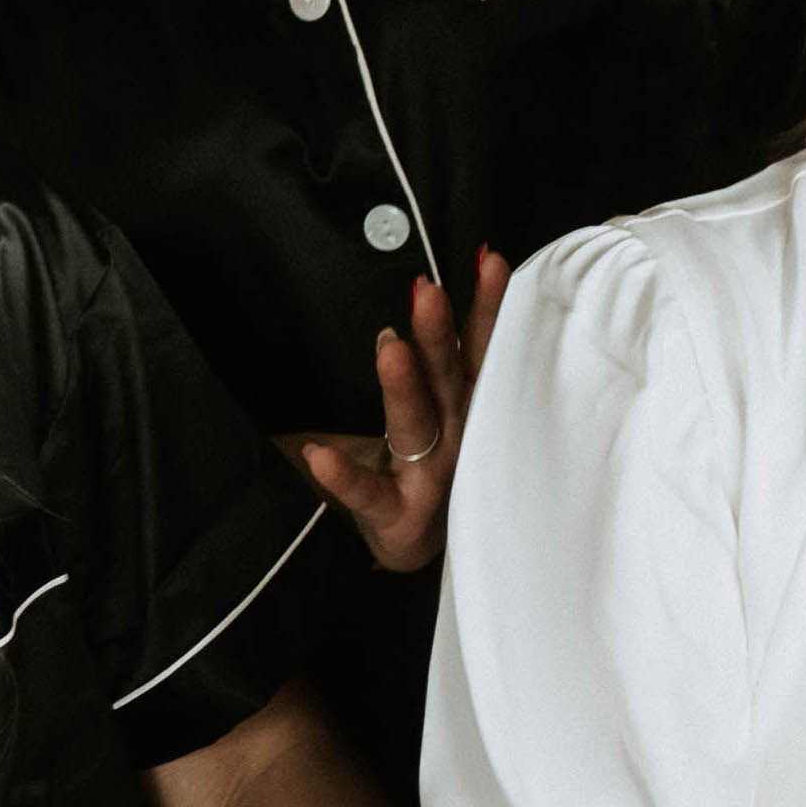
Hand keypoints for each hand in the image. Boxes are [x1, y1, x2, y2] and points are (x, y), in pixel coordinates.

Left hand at [282, 246, 509, 573]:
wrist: (423, 547)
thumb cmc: (435, 468)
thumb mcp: (445, 411)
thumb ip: (443, 356)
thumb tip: (430, 283)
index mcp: (466, 406)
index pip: (478, 349)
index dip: (486, 307)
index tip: (487, 260)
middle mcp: (457, 436)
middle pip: (449, 378)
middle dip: (441, 334)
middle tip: (428, 292)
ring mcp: (428, 477)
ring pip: (416, 427)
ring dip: (404, 388)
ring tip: (389, 348)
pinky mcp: (396, 515)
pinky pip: (366, 494)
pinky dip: (344, 477)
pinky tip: (318, 456)